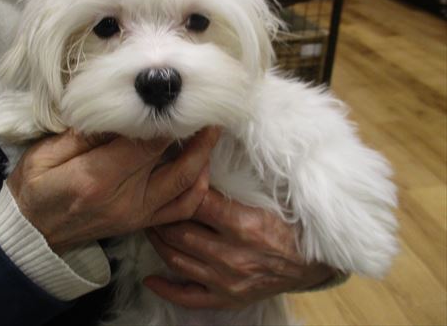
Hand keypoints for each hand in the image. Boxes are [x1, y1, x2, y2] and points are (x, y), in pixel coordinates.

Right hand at [7, 127, 220, 254]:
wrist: (31, 233)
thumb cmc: (33, 187)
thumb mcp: (44, 153)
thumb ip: (84, 134)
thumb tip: (120, 114)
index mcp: (97, 178)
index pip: (146, 144)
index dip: (169, 122)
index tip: (182, 99)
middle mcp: (124, 200)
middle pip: (175, 165)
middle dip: (198, 136)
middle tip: (211, 110)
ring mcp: (137, 216)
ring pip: (186, 188)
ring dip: (204, 159)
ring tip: (210, 132)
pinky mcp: (142, 223)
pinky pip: (181, 210)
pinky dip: (198, 189)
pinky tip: (200, 167)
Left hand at [144, 189, 333, 308]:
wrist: (313, 263)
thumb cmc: (290, 226)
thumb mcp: (267, 200)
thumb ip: (234, 188)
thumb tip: (202, 165)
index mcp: (244, 226)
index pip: (197, 203)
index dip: (179, 187)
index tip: (169, 176)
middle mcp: (232, 256)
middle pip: (180, 232)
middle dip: (161, 215)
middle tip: (151, 201)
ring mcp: (227, 281)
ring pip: (177, 259)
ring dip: (158, 242)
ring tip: (150, 226)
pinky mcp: (227, 298)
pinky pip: (188, 297)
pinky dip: (166, 288)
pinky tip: (150, 279)